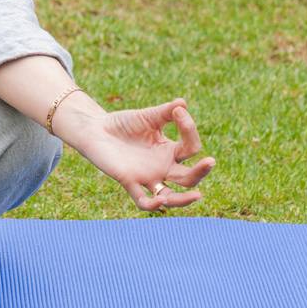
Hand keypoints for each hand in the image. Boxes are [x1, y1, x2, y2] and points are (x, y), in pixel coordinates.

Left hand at [72, 97, 214, 211]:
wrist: (95, 129)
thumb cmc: (123, 123)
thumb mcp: (147, 116)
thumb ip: (165, 112)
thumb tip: (183, 103)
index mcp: (169, 151)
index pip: (190, 148)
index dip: (189, 130)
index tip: (178, 111)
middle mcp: (162, 167)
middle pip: (189, 178)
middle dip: (201, 171)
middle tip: (210, 161)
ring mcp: (147, 177)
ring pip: (171, 197)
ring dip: (184, 199)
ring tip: (197, 195)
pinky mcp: (129, 181)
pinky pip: (142, 201)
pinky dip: (153, 204)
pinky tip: (161, 200)